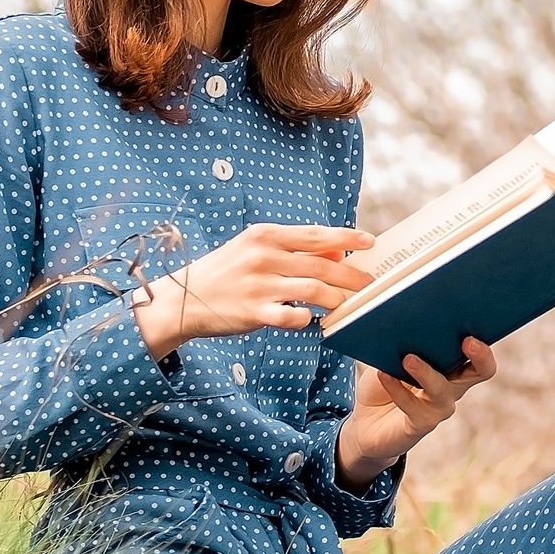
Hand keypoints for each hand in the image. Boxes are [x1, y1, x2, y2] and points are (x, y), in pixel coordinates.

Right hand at [131, 223, 374, 359]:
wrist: (183, 299)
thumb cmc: (225, 272)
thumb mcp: (256, 250)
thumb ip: (295, 249)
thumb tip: (338, 249)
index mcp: (265, 235)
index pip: (316, 234)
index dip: (348, 237)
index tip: (371, 241)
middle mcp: (264, 257)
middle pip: (322, 265)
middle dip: (351, 275)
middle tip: (369, 283)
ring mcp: (259, 285)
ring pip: (314, 291)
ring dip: (336, 298)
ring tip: (346, 304)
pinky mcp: (255, 313)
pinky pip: (293, 317)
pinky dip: (307, 319)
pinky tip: (311, 319)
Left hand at [335, 338, 496, 486]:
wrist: (365, 422)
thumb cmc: (384, 381)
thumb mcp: (392, 354)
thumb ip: (403, 340)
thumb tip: (403, 320)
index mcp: (453, 364)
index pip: (480, 351)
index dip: (484, 341)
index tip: (475, 327)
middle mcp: (454, 385)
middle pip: (482, 371)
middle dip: (480, 355)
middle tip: (467, 340)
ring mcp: (440, 406)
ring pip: (442, 390)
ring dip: (426, 373)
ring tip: (408, 359)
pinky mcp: (421, 423)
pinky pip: (413, 407)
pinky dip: (397, 390)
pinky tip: (383, 375)